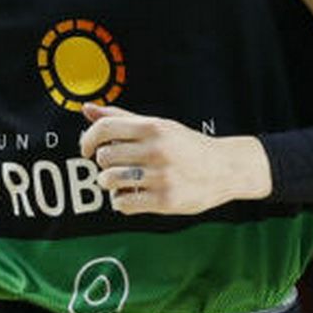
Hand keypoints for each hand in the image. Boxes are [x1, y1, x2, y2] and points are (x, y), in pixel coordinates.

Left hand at [79, 104, 271, 215]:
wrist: (226, 169)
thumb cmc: (187, 146)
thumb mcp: (159, 126)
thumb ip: (122, 117)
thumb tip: (87, 109)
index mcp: (153, 128)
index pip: (104, 128)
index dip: (87, 139)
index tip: (86, 149)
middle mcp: (156, 150)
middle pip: (104, 157)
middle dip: (105, 163)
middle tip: (118, 165)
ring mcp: (161, 176)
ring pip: (109, 181)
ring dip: (110, 184)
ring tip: (124, 181)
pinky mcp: (165, 200)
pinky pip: (123, 203)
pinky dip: (121, 201)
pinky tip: (133, 195)